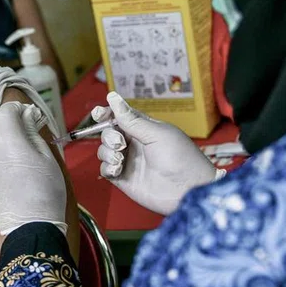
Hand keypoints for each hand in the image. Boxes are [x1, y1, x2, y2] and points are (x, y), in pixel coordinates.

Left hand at [0, 102, 67, 234]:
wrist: (29, 227)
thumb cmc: (45, 192)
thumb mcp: (47, 158)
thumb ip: (33, 132)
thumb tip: (27, 117)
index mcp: (8, 141)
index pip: (5, 112)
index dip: (18, 109)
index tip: (30, 115)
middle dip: (6, 118)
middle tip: (24, 125)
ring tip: (14, 139)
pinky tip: (3, 153)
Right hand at [95, 92, 215, 214]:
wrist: (187, 190)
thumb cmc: (180, 158)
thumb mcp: (157, 133)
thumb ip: (132, 119)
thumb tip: (113, 96)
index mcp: (144, 128)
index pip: (119, 116)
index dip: (106, 114)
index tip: (98, 114)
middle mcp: (135, 144)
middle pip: (108, 133)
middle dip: (108, 136)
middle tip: (120, 144)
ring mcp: (129, 161)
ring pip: (104, 151)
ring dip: (107, 152)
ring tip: (120, 159)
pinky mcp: (124, 179)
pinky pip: (105, 169)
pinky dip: (107, 167)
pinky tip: (118, 169)